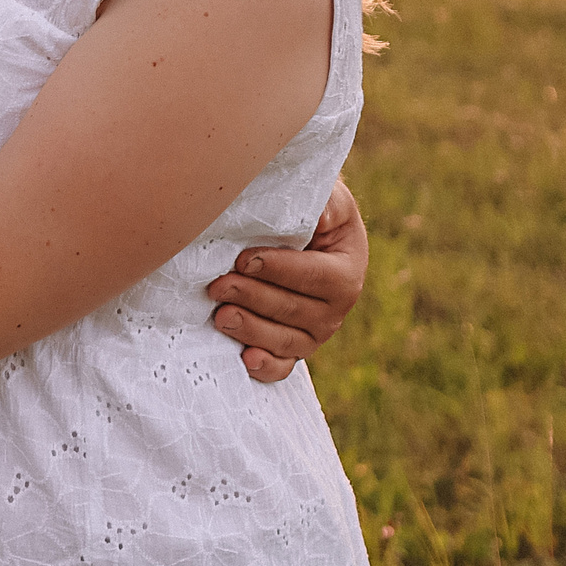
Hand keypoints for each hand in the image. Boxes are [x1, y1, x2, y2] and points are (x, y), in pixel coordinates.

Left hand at [206, 177, 369, 381]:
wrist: (299, 229)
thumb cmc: (310, 209)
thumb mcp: (325, 198)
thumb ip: (322, 204)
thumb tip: (314, 212)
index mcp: (347, 270)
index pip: (315, 276)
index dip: (279, 269)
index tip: (243, 259)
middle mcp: (336, 307)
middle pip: (295, 310)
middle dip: (253, 298)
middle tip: (218, 285)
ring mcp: (315, 332)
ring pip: (286, 341)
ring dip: (251, 330)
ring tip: (221, 316)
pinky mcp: (293, 348)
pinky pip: (283, 367)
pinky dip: (266, 367)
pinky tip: (245, 359)